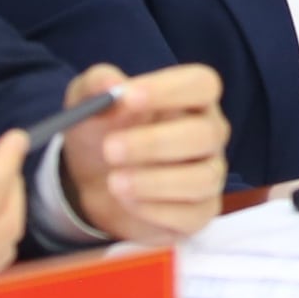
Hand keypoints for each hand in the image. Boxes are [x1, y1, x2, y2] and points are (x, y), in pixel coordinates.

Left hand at [59, 61, 229, 243]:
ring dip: (155, 182)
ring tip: (113, 182)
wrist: (94, 179)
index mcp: (191, 98)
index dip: (169, 90)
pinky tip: (126, 202)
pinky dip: (156, 211)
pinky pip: (192, 215)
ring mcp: (209, 174)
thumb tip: (109, 82)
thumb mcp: (88, 101)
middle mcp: (209, 133)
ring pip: (202, 178)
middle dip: (155, 142)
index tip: (127, 97)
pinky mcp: (199, 212)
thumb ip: (96, 84)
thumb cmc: (102, 130)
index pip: (201, 84)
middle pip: (205, 133)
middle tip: (109, 149)